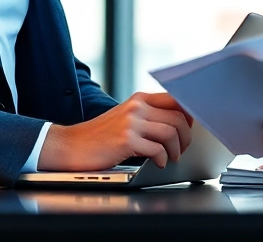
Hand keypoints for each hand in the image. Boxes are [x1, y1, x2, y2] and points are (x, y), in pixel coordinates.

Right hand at [38, 92, 191, 170]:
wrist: (70, 146)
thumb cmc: (100, 136)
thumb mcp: (125, 117)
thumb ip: (147, 116)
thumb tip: (177, 125)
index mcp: (139, 99)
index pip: (175, 99)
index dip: (189, 114)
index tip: (192, 127)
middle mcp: (137, 107)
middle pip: (178, 116)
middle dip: (186, 136)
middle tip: (182, 148)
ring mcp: (131, 122)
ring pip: (171, 132)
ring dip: (176, 149)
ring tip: (171, 157)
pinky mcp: (126, 140)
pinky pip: (157, 149)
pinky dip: (162, 159)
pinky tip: (158, 163)